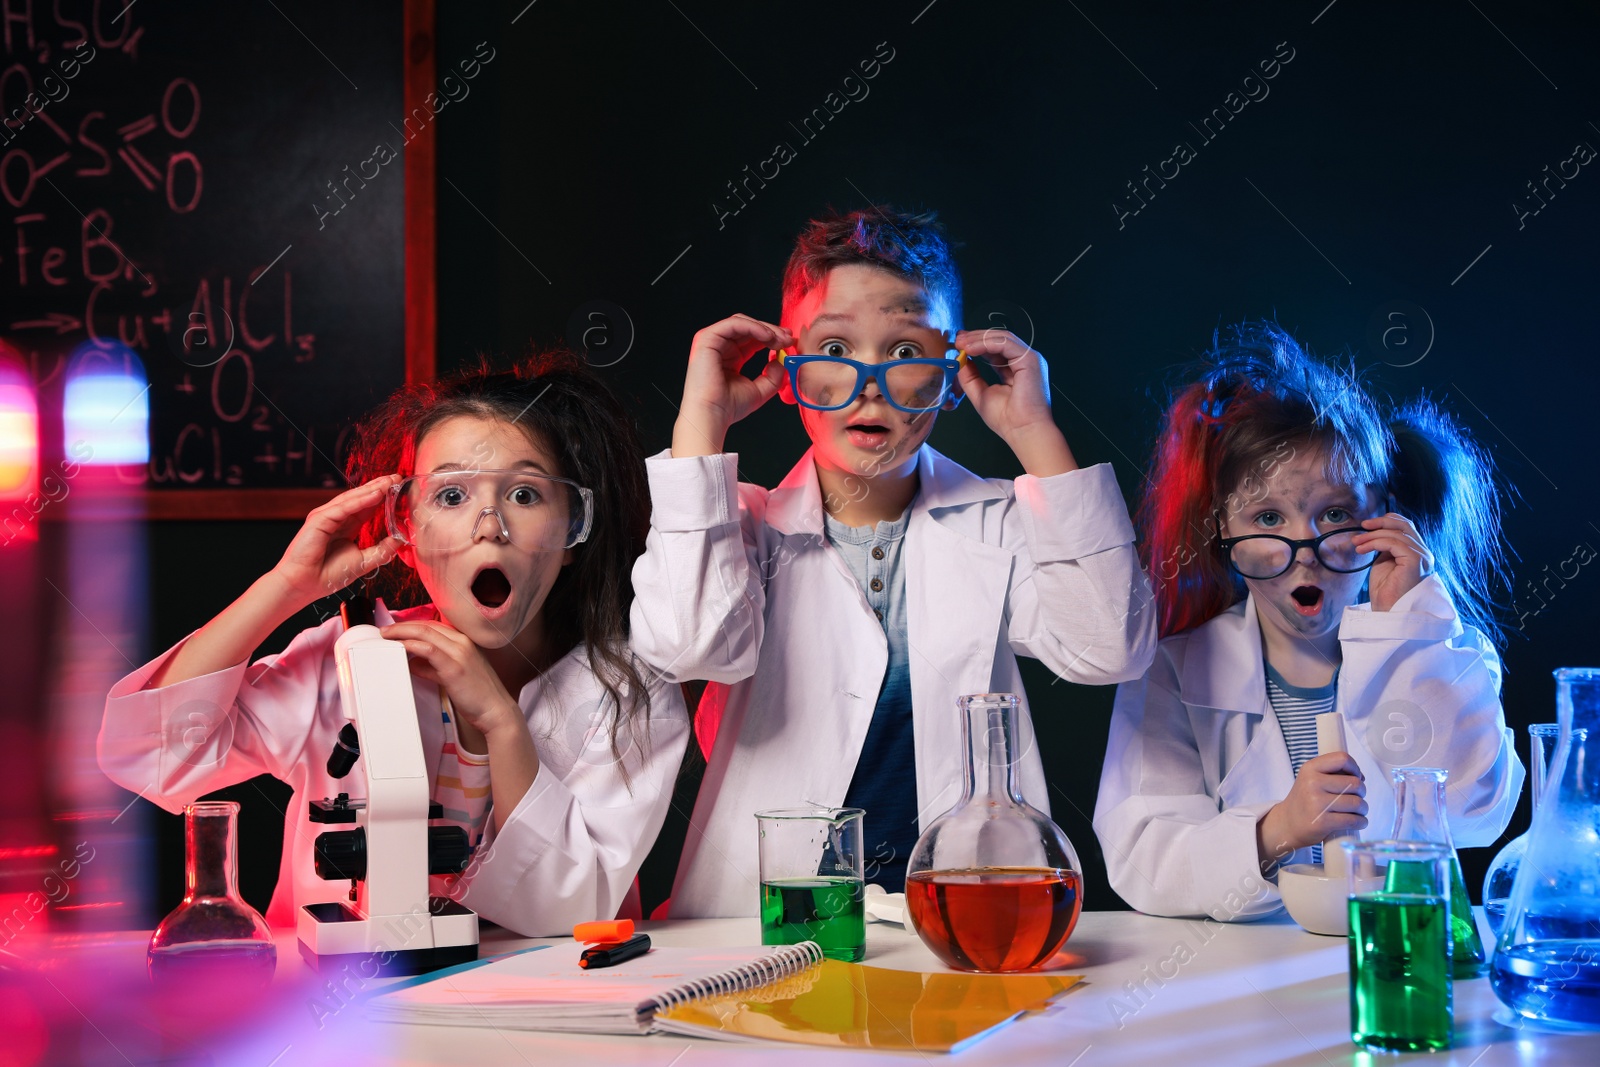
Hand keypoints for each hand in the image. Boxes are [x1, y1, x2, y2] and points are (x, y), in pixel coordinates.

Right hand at [270, 475, 403, 608]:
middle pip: (360, 498)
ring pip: (352, 499)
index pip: (366, 506)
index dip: (382, 496)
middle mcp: (336, 518)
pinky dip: (360, 500)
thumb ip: (382, 550)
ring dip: (371, 489)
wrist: (305, 584)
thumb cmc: (329, 575)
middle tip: (397, 477)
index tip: (398, 487)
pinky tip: (376, 494)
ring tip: (389, 481)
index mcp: (346, 526)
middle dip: (379, 487)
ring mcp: (326, 517)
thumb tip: (400, 540)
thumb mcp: (364, 561)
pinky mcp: (319, 519)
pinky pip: (343, 508)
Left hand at [379, 619, 522, 739]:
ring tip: (386, 637)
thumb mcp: (453, 676)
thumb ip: (433, 667)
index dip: (412, 625)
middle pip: (427, 625)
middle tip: (384, 631)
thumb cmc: (477, 696)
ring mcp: (460, 653)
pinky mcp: (454, 668)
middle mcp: (463, 642)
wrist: (496, 711)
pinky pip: (429, 650)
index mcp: (465, 642)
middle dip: (402, 626)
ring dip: (402, 632)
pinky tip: (400, 648)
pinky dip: (412, 646)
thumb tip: (413, 663)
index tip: (396, 630)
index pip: (434, 625)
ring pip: (425, 632)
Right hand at [673, 314, 793, 456]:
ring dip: (764, 328)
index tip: (789, 342)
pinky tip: (767, 336)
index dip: (772, 337)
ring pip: (742, 322)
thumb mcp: (760, 390)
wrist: (712, 414)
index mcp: (730, 357)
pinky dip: (753, 326)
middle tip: (788, 338)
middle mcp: (721, 347)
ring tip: (779, 339)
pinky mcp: (707, 338)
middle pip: (749, 327)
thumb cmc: (728, 407)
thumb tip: (782, 360)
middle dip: (771, 331)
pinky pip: (734, 324)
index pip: (753, 338)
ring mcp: (712, 341)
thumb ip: (773, 375)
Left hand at [952, 328, 1075, 475]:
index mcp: (1015, 369)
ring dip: (979, 338)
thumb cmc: (1008, 420)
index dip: (977, 344)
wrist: (1023, 431)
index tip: (959, 344)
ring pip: (1002, 338)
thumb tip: (961, 360)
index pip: (995, 350)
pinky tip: (971, 348)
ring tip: (961, 343)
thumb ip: (970, 377)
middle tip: (958, 339)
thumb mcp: (980, 394)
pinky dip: (986, 343)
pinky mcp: (1030, 359)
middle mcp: (1023, 362)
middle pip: (998, 340)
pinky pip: (1005, 343)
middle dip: (976, 337)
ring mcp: (1028, 359)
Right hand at [1257, 752, 1367, 863]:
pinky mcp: (1322, 822)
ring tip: (1358, 811)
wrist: (1287, 824)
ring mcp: (1316, 803)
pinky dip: (1361, 822)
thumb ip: (1332, 773)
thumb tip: (1361, 777)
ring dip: (1363, 808)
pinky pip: (1353, 820)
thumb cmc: (1305, 800)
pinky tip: (1359, 822)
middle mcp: (1312, 783)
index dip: (1355, 768)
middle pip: (1355, 783)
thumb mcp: (1311, 779)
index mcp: (1310, 768)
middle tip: (1356, 798)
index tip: (1356, 777)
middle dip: (1362, 792)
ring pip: (1357, 803)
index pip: (1342, 759)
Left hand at [1352, 514, 1432, 612]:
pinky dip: (1375, 543)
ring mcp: (1422, 557)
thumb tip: (1375, 532)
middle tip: (1361, 527)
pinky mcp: (1416, 561)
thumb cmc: (1385, 592)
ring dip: (1372, 536)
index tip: (1366, 525)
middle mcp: (1423, 553)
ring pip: (1396, 534)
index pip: (1406, 527)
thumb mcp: (1384, 562)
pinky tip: (1363, 550)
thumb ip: (1385, 547)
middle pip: (1404, 526)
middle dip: (1380, 523)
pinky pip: (1394, 543)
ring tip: (1356, 544)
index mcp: (1417, 552)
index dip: (1387, 521)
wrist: (1389, 612)